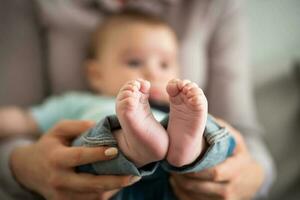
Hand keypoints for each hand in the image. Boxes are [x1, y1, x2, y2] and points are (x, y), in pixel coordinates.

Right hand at [10, 120, 139, 199]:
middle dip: (114, 181)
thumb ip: (78, 126)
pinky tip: (115, 185)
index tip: (116, 150)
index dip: (98, 154)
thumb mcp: (58, 130)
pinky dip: (103, 194)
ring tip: (129, 179)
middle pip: (90, 183)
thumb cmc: (48, 145)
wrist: (27, 169)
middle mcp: (58, 179)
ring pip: (92, 196)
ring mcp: (60, 195)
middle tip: (134, 175)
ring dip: (112, 189)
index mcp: (56, 158)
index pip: (79, 157)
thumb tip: (102, 127)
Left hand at [170, 119, 264, 199]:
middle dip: (182, 176)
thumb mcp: (235, 138)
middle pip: (199, 187)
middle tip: (170, 165)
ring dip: (179, 185)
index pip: (214, 173)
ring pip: (193, 197)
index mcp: (237, 168)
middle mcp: (231, 188)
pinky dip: (181, 193)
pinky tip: (176, 182)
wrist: (251, 178)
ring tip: (171, 172)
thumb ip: (219, 128)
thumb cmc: (238, 153)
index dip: (195, 169)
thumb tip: (198, 115)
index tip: (181, 160)